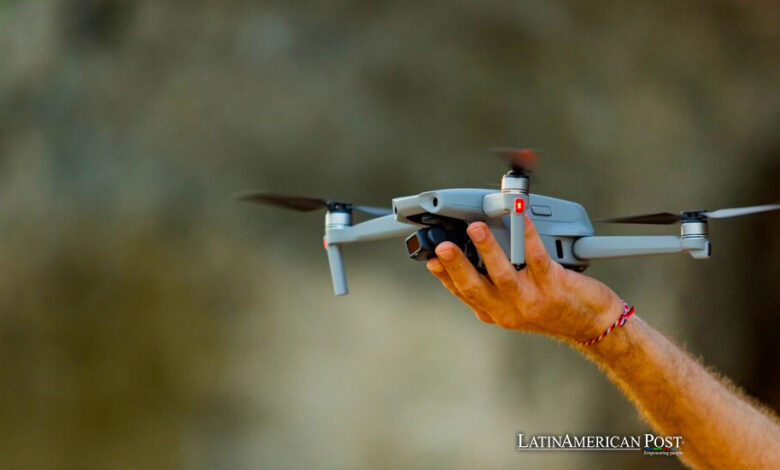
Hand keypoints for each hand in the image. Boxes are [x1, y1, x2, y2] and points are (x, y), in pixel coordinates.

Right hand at [426, 215, 623, 343]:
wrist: (593, 324)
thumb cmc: (554, 310)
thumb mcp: (516, 305)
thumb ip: (495, 286)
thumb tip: (475, 253)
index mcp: (495, 313)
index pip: (463, 293)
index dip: (444, 277)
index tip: (430, 260)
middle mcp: (509, 310)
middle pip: (475, 288)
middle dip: (456, 266)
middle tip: (442, 247)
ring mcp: (531, 300)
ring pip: (502, 275)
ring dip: (487, 250)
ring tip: (476, 229)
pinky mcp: (553, 287)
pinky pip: (536, 257)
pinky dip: (526, 235)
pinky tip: (521, 218)